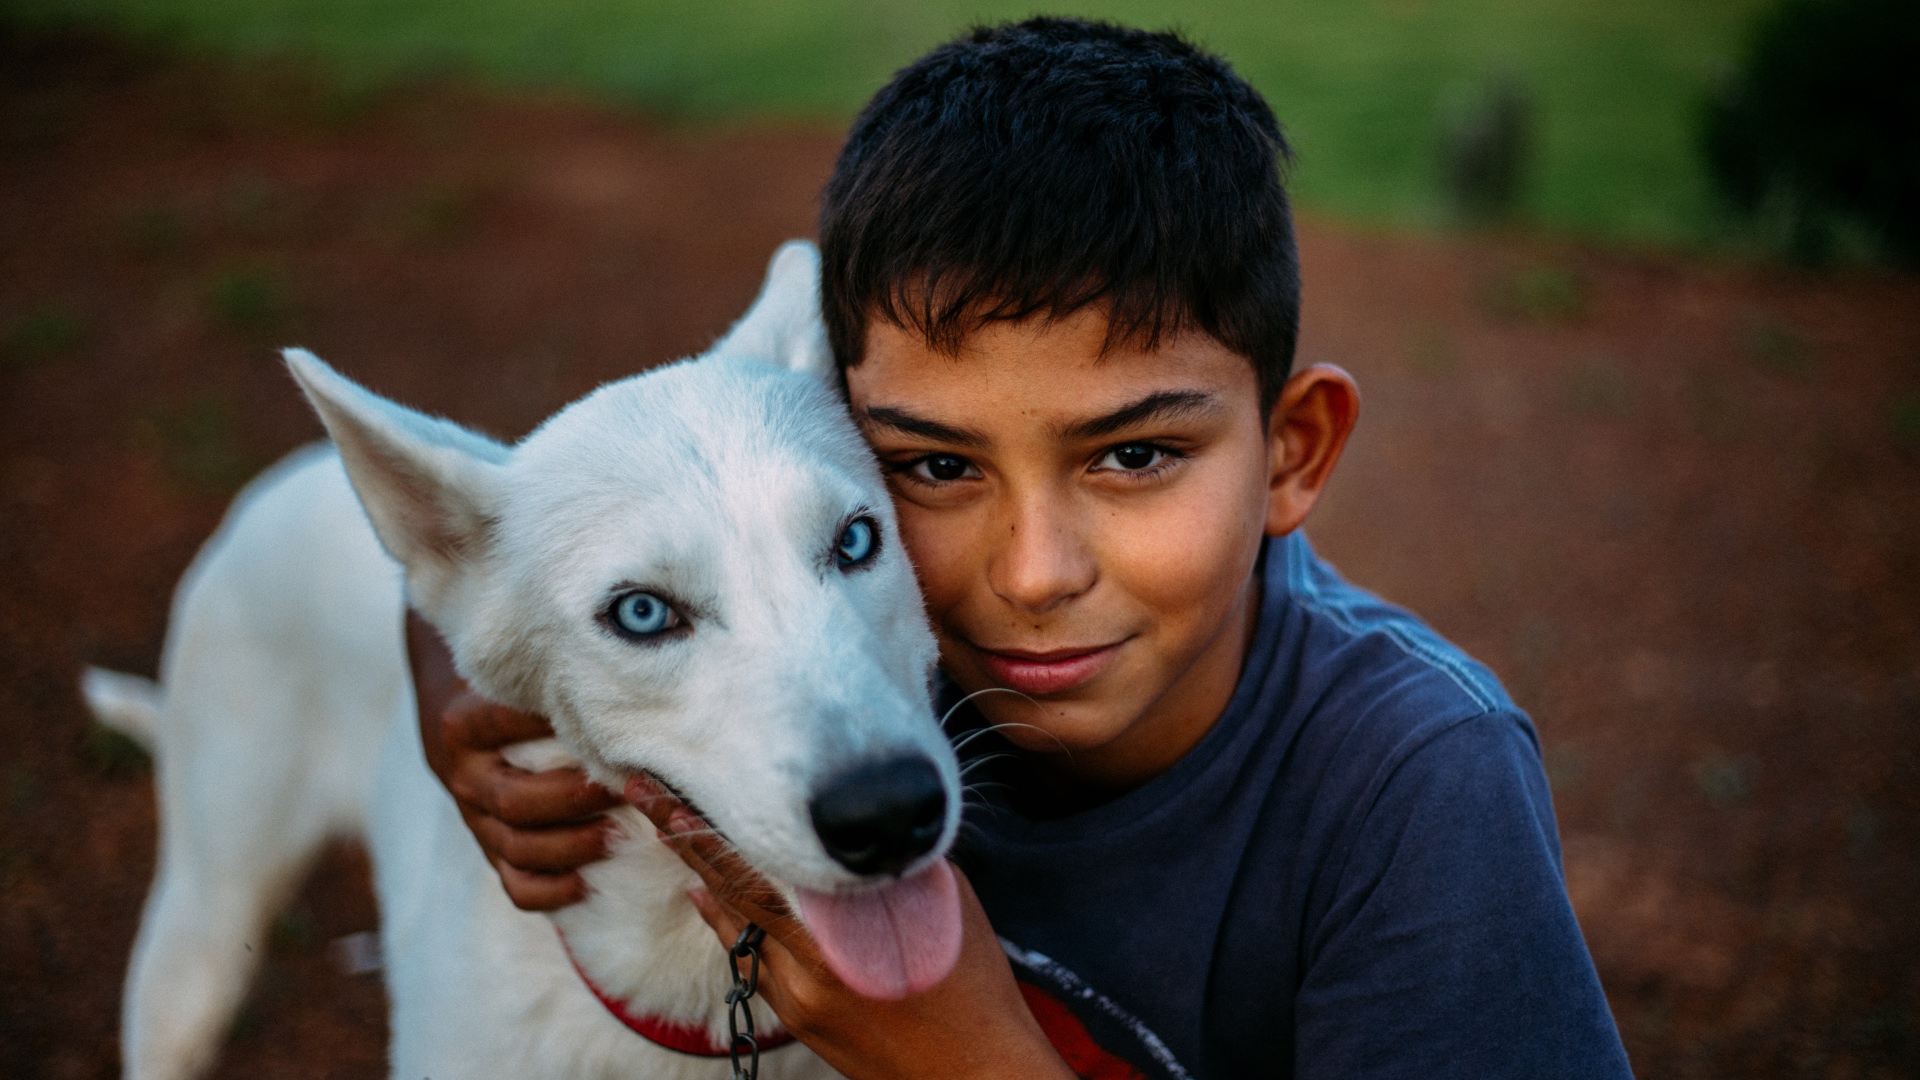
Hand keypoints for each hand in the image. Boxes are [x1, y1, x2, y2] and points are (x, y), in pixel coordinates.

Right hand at [408, 610, 621, 909]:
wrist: (453, 709)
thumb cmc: (504, 686)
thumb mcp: (511, 674)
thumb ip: (548, 680)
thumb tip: (623, 681)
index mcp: (462, 727)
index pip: (503, 728)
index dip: (552, 728)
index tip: (604, 725)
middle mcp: (462, 775)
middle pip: (515, 801)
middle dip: (575, 800)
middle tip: (624, 789)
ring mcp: (473, 816)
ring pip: (515, 847)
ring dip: (571, 847)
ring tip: (617, 835)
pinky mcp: (488, 846)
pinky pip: (512, 884)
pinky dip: (549, 891)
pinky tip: (585, 883)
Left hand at [627, 777, 1075, 1079]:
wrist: (973, 1074)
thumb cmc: (973, 984)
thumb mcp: (942, 904)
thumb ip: (889, 863)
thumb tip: (850, 825)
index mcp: (842, 930)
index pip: (757, 864)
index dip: (708, 824)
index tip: (670, 784)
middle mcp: (808, 964)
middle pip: (730, 887)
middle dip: (684, 837)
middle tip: (640, 790)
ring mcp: (796, 996)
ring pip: (735, 922)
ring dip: (702, 873)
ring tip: (662, 827)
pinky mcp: (796, 1018)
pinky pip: (749, 958)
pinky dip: (728, 919)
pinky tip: (706, 891)